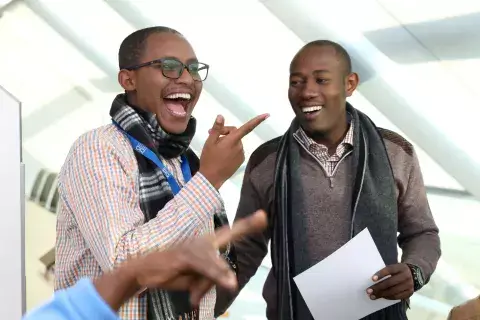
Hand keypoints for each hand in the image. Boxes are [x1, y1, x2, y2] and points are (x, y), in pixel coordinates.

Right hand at [130, 209, 267, 305]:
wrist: (144, 270)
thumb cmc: (171, 272)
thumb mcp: (194, 280)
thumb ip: (208, 281)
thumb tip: (218, 288)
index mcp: (208, 245)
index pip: (231, 232)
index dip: (247, 224)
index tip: (264, 215)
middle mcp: (204, 241)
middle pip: (229, 232)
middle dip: (247, 225)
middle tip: (263, 217)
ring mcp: (194, 247)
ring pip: (214, 260)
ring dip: (220, 273)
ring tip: (232, 284)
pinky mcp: (184, 256)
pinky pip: (203, 267)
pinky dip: (213, 276)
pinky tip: (227, 283)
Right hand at [199, 114, 268, 188]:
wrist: (211, 178)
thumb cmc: (209, 159)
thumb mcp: (209, 142)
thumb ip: (217, 128)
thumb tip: (221, 116)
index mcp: (232, 140)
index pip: (247, 127)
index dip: (257, 120)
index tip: (267, 115)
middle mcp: (240, 146)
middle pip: (235, 133)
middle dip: (225, 133)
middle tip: (212, 136)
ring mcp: (241, 154)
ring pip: (235, 142)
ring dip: (228, 142)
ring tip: (216, 147)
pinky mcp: (240, 161)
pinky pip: (237, 150)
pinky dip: (230, 149)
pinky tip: (222, 155)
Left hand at [366, 263, 413, 300]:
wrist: (414, 274)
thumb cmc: (398, 271)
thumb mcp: (395, 267)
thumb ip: (386, 271)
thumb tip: (372, 279)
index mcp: (401, 267)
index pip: (390, 270)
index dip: (381, 274)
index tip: (372, 279)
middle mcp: (406, 276)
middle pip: (390, 282)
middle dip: (378, 287)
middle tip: (368, 291)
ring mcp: (409, 285)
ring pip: (393, 291)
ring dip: (381, 294)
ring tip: (372, 296)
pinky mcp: (409, 292)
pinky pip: (397, 296)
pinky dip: (388, 297)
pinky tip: (382, 297)